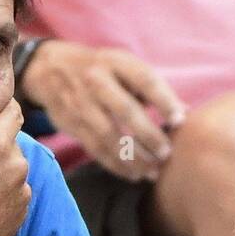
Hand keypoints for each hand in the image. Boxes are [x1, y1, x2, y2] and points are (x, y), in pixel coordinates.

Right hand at [20, 40, 185, 181]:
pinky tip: (132, 173)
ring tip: (152, 171)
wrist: (50, 69)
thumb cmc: (100, 69)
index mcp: (115, 61)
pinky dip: (114, 164)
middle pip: (125, 110)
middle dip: (148, 135)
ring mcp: (81, 103)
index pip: (144, 80)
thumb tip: (184, 114)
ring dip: (132, 157)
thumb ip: (151, 89)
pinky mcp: (71, 123)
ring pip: (108, 135)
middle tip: (166, 153)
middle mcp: (96, 80)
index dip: (163, 101)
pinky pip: (94, 148)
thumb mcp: (123, 66)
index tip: (179, 121)